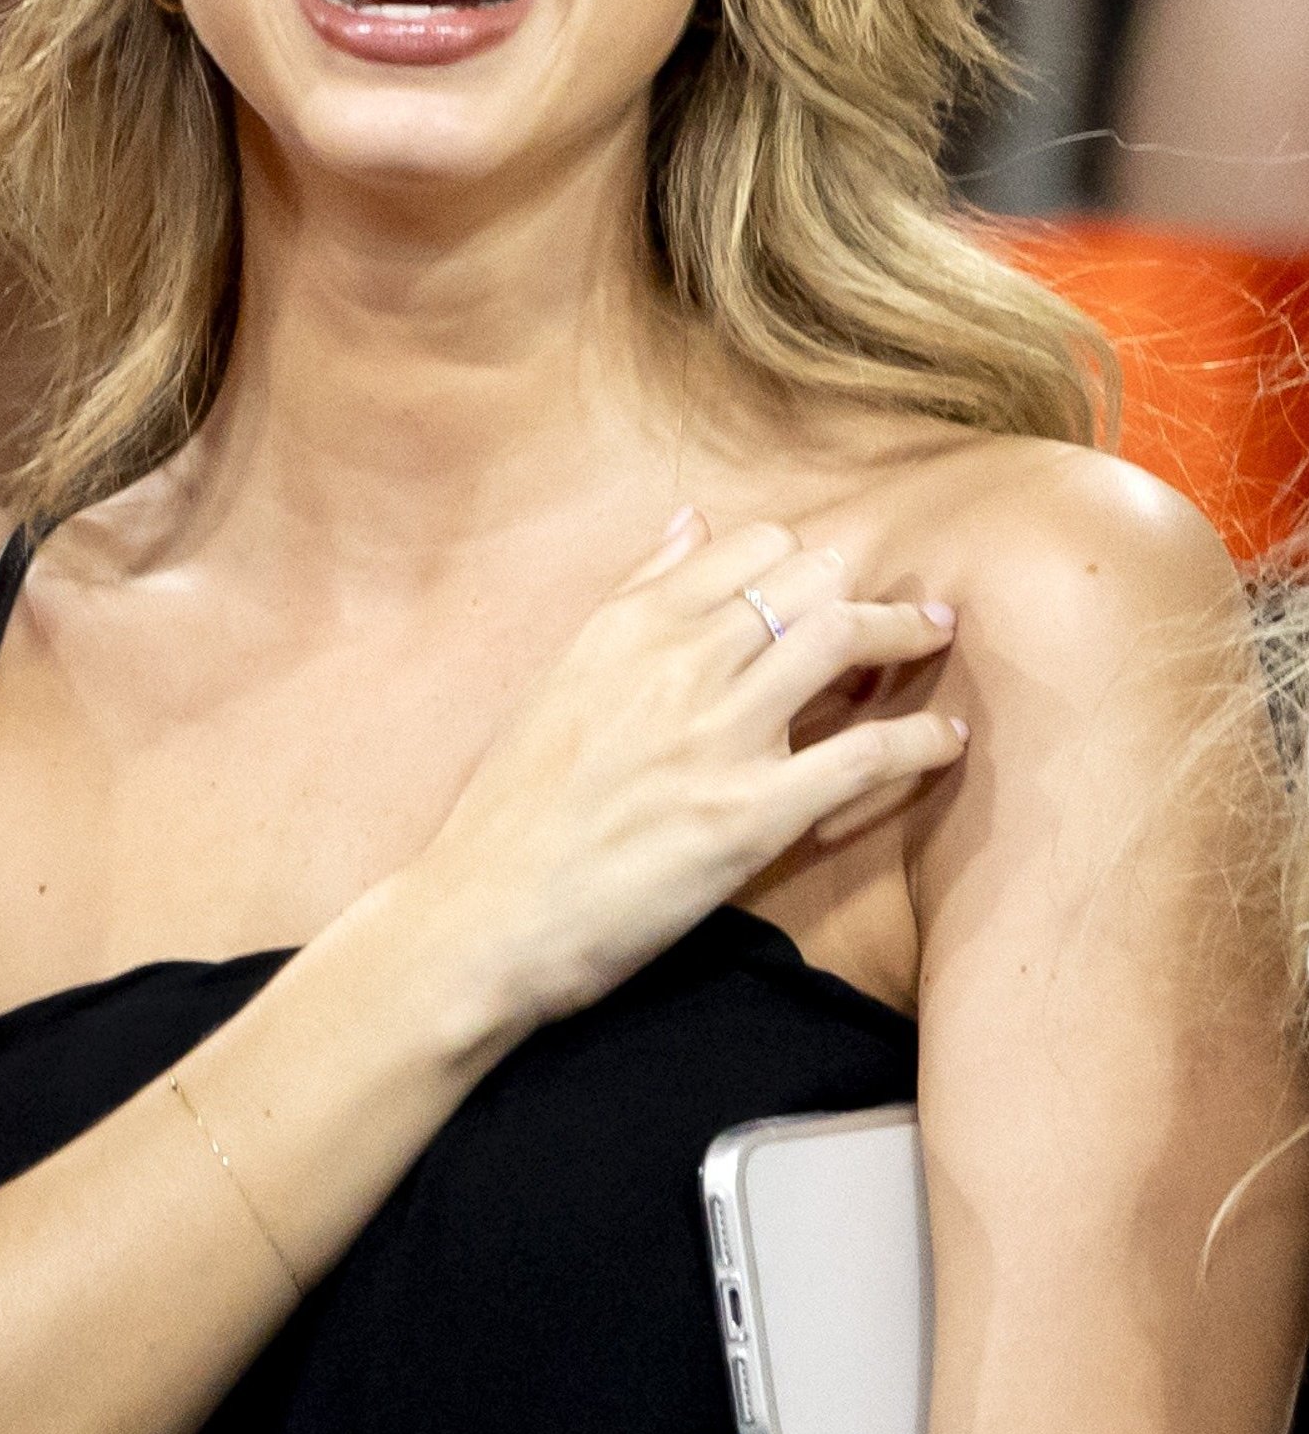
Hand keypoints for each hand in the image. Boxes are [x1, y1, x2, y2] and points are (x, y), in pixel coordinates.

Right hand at [381, 516, 965, 1042]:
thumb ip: (632, 598)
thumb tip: (692, 523)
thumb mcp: (564, 675)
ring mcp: (718, 735)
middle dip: (867, 589)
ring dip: (906, 634)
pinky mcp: (753, 814)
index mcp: (624, 626)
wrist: (487, 910)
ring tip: (936, 642)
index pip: (749, 548)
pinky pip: (866, 753)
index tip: (830, 582)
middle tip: (908, 614)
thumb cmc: (516, 802)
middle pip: (809, 581)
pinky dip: (920, 739)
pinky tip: (946, 740)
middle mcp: (675, 662)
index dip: (804, 560)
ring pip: (842, 640)